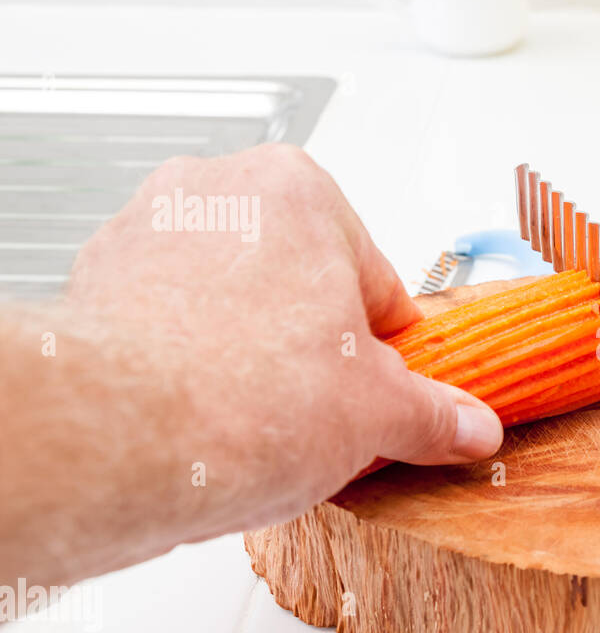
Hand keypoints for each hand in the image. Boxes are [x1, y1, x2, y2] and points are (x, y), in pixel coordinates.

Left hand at [65, 144, 501, 548]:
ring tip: (259, 417)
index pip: (375, 281)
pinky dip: (192, 360)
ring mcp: (149, 232)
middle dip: (313, 346)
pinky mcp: (99, 283)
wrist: (118, 441)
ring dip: (253, 352)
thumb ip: (435, 416)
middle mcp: (218, 192)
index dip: (385, 350)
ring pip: (233, 300)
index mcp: (300, 191)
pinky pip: (173, 321)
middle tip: (320, 409)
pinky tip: (206, 412)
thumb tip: (467, 427)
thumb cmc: (237, 399)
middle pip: (299, 283)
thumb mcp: (379, 415)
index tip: (381, 388)